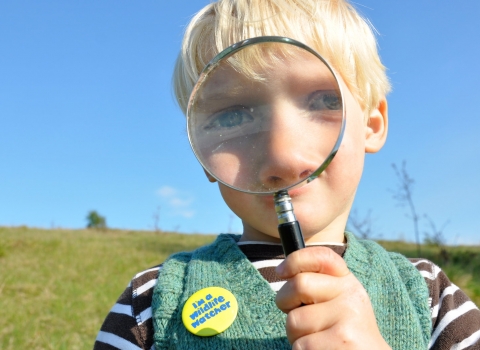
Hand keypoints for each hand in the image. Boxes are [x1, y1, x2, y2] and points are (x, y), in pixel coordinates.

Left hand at [275, 247, 390, 349]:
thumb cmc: (346, 332)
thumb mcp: (340, 302)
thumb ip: (318, 285)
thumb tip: (282, 271)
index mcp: (348, 282)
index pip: (322, 257)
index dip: (296, 260)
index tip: (282, 272)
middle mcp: (350, 295)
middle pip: (298, 285)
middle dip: (285, 302)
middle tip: (297, 317)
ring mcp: (347, 319)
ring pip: (294, 321)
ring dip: (295, 335)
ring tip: (317, 340)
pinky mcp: (339, 342)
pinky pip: (299, 345)